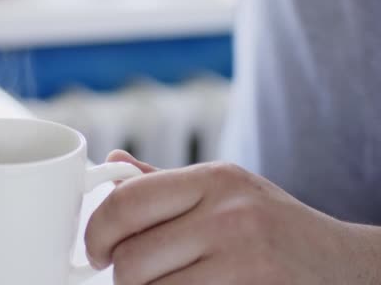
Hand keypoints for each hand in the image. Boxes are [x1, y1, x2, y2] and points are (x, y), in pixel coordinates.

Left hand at [85, 150, 380, 283]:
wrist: (340, 264)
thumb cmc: (271, 225)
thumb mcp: (224, 190)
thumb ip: (163, 182)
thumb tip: (111, 164)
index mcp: (213, 179)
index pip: (126, 203)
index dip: (97, 232)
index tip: (97, 251)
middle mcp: (228, 216)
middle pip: (131, 259)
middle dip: (120, 274)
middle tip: (128, 275)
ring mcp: (244, 261)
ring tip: (167, 283)